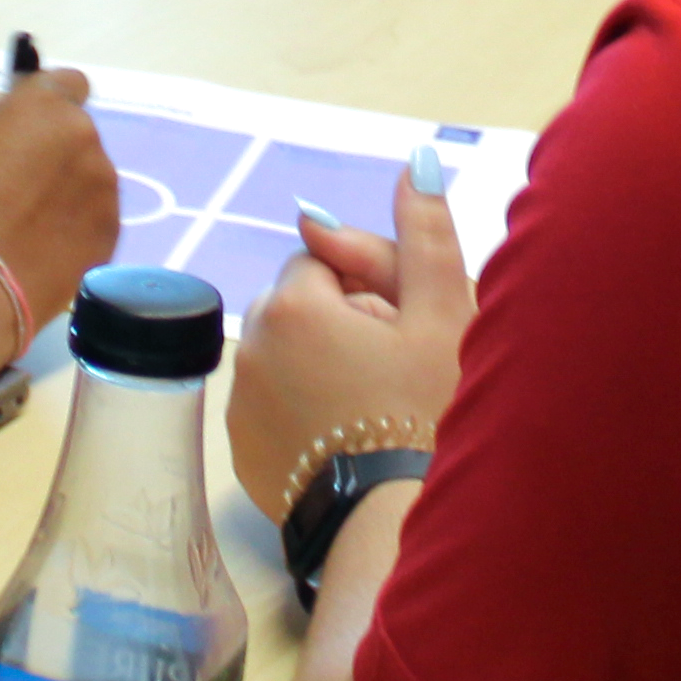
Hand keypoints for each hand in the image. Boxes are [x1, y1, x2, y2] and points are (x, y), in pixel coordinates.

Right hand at [0, 66, 116, 321]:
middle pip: (76, 132)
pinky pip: (95, 215)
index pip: (69, 82)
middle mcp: (86, 136)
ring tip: (25, 222)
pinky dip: (74, 223)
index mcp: (46, 105)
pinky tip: (40, 244)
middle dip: (52, 148)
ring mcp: (104, 185)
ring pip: (88, 175)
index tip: (31, 122)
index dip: (49, 100)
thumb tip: (6, 103)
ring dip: (66, 187)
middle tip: (15, 183)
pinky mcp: (111, 230)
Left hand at [227, 159, 473, 519]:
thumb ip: (424, 233)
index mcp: (294, 303)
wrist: (396, 522)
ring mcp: (239, 401)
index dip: (373, 289)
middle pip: (303, 306)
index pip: (326, 259)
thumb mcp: (442, 316)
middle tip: (394, 372)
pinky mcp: (240, 448)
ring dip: (323, 366)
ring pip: (288, 356)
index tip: (402, 331)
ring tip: (373, 410)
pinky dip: (302, 411)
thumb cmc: (428, 414)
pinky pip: (272, 404)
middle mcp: (250, 345)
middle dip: (343, 324)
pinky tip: (346, 439)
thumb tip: (416, 159)